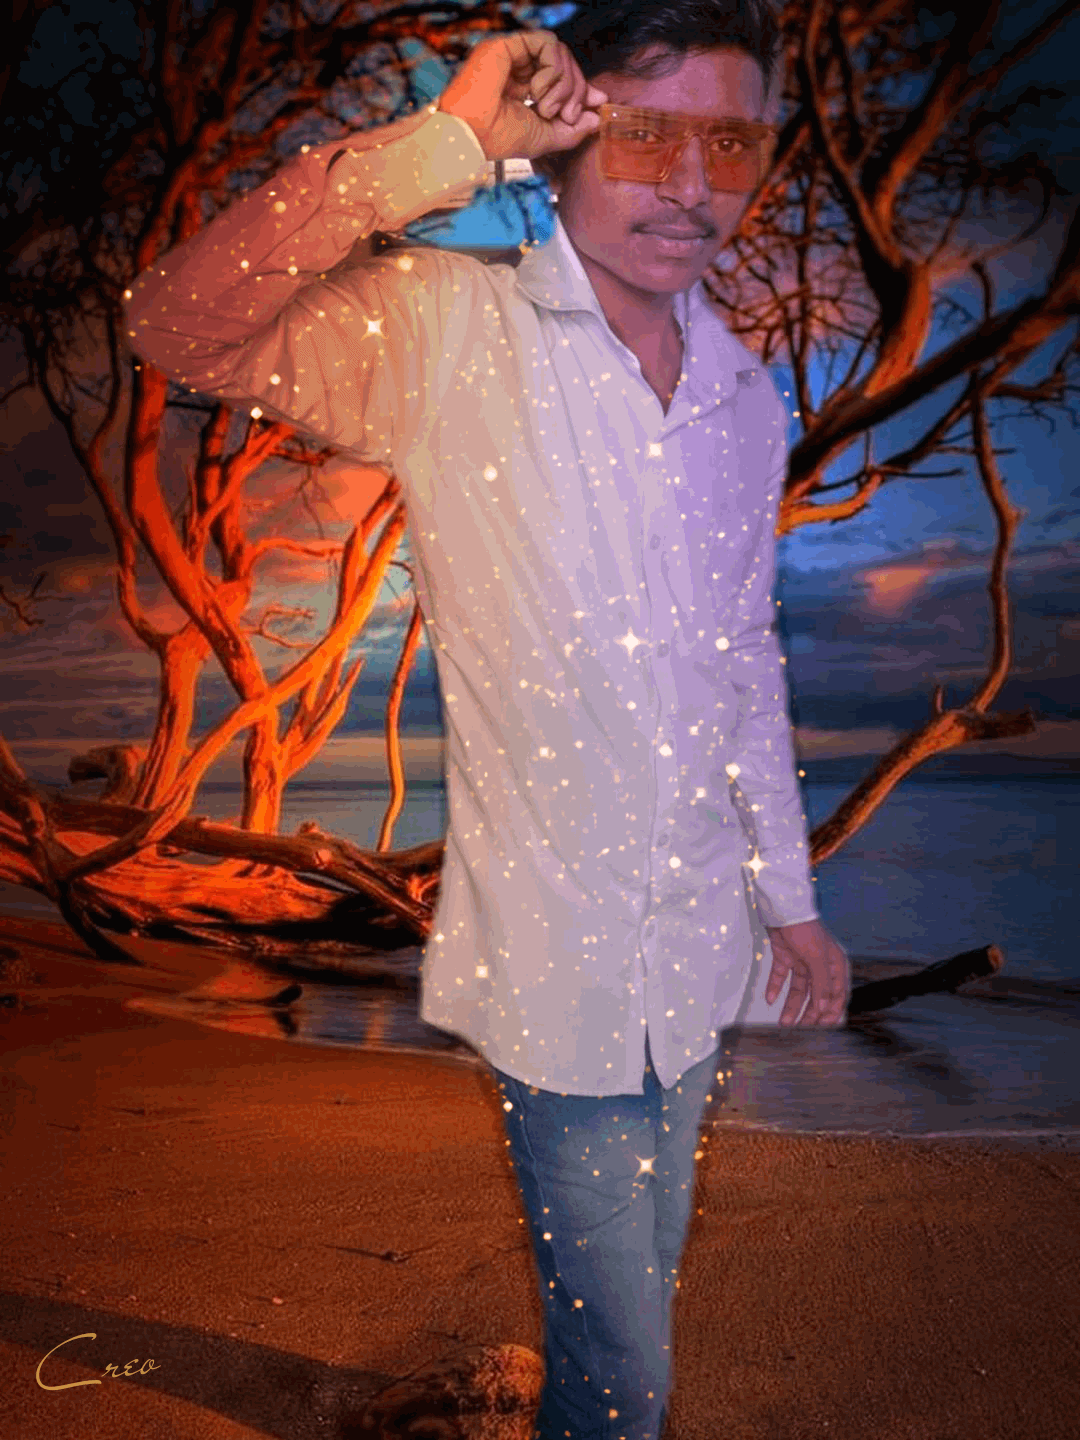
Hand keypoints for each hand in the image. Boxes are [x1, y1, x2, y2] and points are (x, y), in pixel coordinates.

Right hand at [437, 30, 608, 162]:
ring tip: (546, 107)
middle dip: (576, 91)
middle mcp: (521, 70)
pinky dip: (553, 69)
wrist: (473, 133)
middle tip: (567, 115)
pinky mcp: (511, 44)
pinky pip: (549, 44)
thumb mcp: (546, 138)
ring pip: (560, 54)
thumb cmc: (500, 138)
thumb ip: (572, 130)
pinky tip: (538, 90)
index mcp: (526, 90)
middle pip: (566, 65)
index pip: (563, 78)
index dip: (583, 88)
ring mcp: (515, 56)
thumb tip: (596, 118)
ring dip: (564, 84)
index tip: (598, 101)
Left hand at [764, 918, 850, 1026]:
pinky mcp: (785, 956)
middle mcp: (820, 965)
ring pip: (799, 990)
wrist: (782, 908)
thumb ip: (821, 984)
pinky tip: (770, 999)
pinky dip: (775, 987)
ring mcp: (802, 961)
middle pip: (817, 995)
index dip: (831, 1012)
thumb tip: (824, 1008)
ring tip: (783, 1022)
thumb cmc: (805, 927)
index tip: (823, 1029)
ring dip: (791, 1006)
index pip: (837, 995)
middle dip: (809, 1014)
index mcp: (835, 964)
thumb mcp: (817, 958)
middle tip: (801, 1031)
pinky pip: (781, 976)